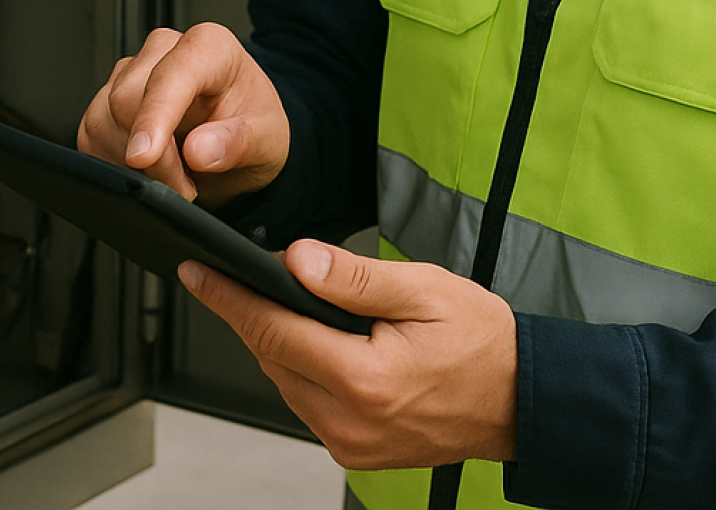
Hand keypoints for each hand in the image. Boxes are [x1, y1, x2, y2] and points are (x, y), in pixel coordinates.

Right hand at [76, 22, 289, 207]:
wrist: (240, 141)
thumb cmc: (252, 127)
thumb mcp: (268, 140)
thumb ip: (239, 142)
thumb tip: (200, 150)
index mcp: (209, 46)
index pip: (170, 76)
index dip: (154, 117)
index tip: (144, 156)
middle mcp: (165, 50)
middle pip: (128, 101)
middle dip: (153, 159)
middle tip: (185, 186)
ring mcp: (131, 73)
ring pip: (102, 120)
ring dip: (132, 165)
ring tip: (174, 176)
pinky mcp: (106, 101)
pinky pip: (89, 136)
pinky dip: (113, 165)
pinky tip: (148, 171)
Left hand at [178, 241, 517, 469]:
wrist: (518, 399)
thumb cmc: (479, 340)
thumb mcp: (423, 290)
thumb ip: (355, 278)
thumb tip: (296, 261)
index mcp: (363, 380)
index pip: (273, 331)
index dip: (229, 297)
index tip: (196, 272)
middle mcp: (348, 424)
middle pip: (272, 358)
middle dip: (252, 313)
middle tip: (241, 272)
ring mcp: (350, 446)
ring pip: (285, 382)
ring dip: (278, 342)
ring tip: (286, 300)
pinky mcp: (355, 454)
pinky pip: (307, 404)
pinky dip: (302, 368)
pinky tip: (316, 340)